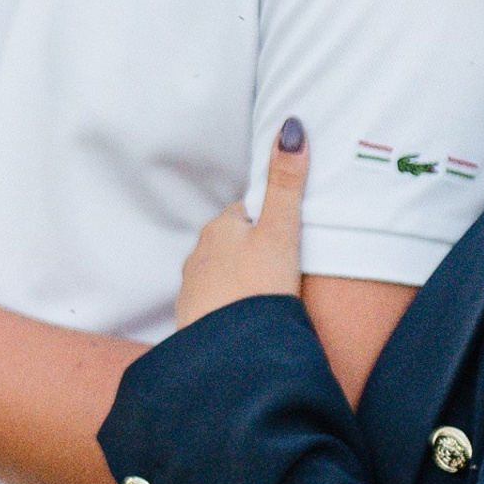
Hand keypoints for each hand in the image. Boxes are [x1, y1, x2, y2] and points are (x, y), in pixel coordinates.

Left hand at [177, 119, 307, 327]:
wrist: (228, 355)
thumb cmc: (255, 290)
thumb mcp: (279, 232)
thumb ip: (285, 183)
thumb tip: (291, 128)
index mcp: (220, 228)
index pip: (247, 213)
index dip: (269, 220)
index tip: (287, 230)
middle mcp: (199, 253)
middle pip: (233, 242)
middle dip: (253, 248)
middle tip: (284, 265)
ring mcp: (192, 288)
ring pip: (221, 273)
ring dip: (241, 279)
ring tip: (269, 295)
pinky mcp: (193, 319)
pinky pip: (215, 304)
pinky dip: (230, 306)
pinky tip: (247, 318)